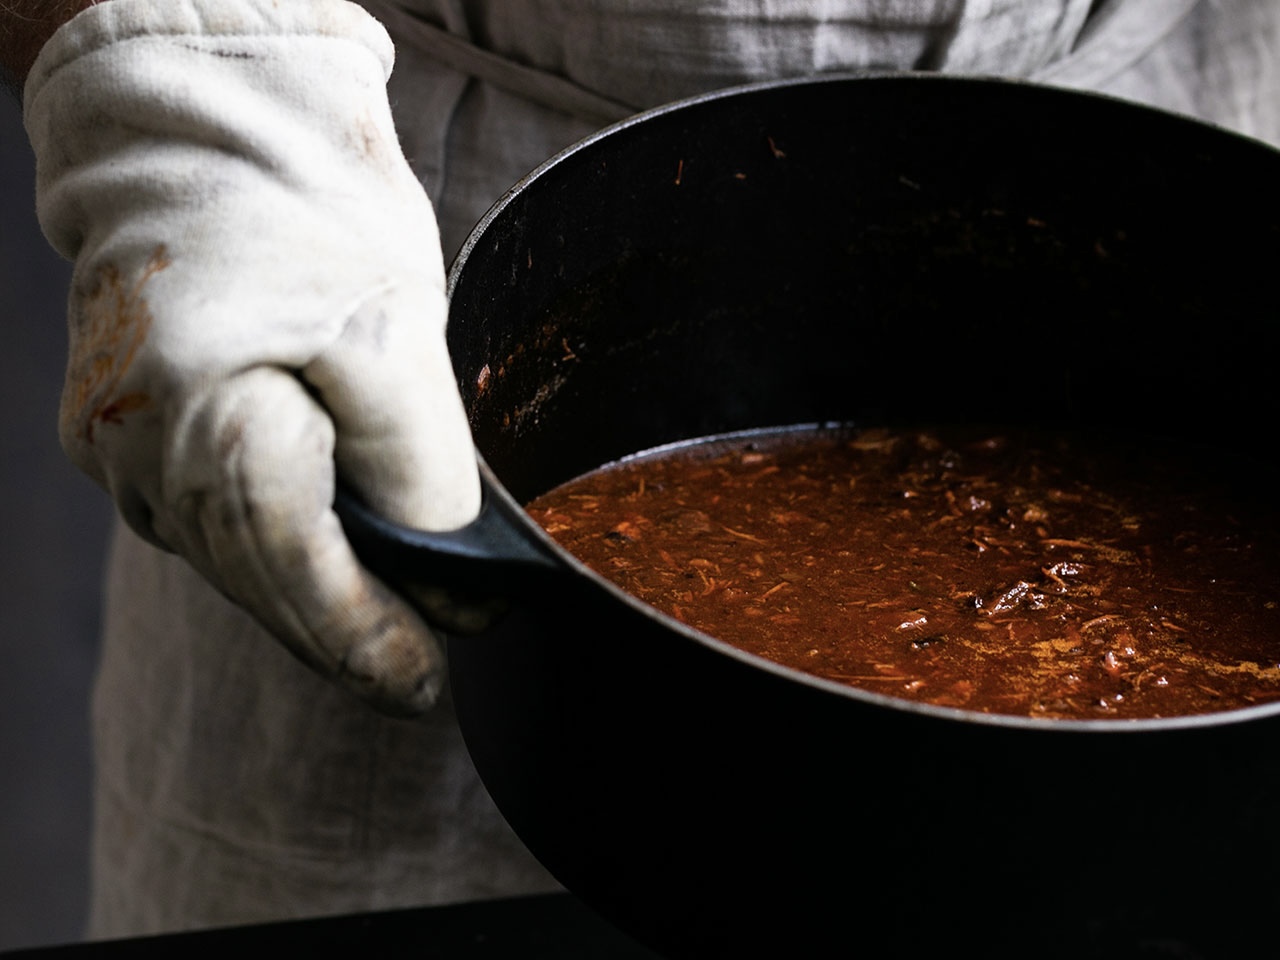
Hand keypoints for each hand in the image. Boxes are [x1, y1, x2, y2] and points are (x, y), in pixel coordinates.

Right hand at [24, 0, 477, 715]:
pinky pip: (206, 517)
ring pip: (231, 558)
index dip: (366, 638)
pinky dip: (272, 550)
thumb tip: (440, 567)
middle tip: (415, 676)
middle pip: (260, 579)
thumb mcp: (392, 329)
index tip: (423, 685)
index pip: (298, 569)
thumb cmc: (305, 209)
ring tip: (381, 634)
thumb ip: (415, 463)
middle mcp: (140, 446)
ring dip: (308, 598)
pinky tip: (319, 564)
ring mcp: (118, 441)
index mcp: (207, 418)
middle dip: (343, 633)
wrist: (206, 123)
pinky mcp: (122, 426)